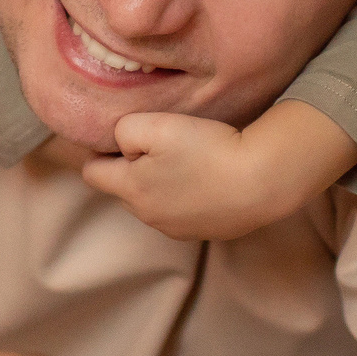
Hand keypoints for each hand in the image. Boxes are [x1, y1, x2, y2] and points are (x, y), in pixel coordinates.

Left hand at [82, 100, 356, 241]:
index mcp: (131, 190)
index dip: (99, 151)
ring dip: (160, 181)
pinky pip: (184, 209)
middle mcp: (149, 216)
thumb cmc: (207, 149)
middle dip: (131, 167)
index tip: (117, 134)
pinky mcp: (207, 230)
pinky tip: (208, 175)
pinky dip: (188, 193)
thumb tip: (122, 144)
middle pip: (124, 187)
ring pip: (154, 199)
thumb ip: (124, 130)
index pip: (92, 173)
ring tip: (188, 156)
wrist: (264, 180)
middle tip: (158, 141)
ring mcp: (179, 228)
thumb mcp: (155, 125)